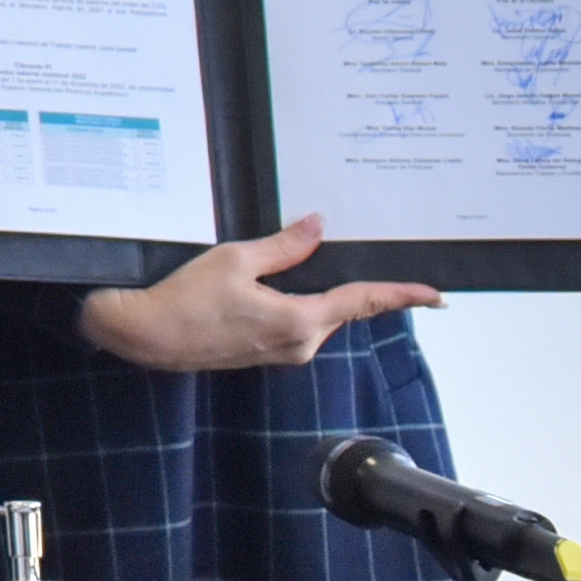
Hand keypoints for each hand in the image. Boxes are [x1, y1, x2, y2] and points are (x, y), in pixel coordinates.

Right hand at [77, 214, 436, 369]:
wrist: (146, 336)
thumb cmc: (184, 300)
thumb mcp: (236, 260)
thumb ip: (283, 246)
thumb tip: (315, 227)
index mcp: (300, 320)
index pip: (363, 302)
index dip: (401, 295)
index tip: (434, 295)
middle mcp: (299, 343)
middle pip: (339, 307)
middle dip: (347, 285)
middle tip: (347, 255)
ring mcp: (281, 352)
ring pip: (315, 316)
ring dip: (312, 293)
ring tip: (289, 268)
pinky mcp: (263, 353)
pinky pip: (294, 324)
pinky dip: (294, 304)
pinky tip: (270, 287)